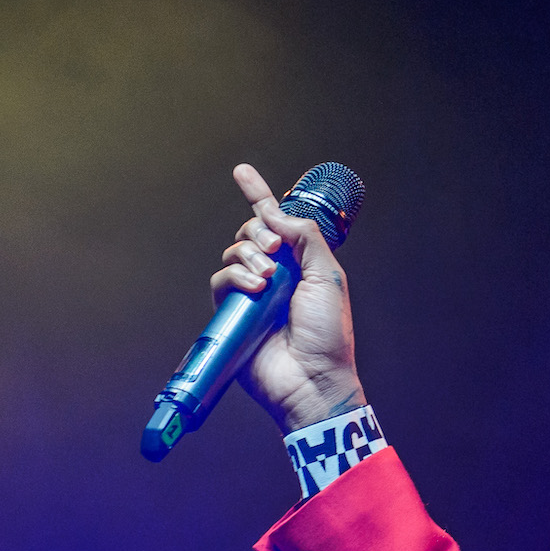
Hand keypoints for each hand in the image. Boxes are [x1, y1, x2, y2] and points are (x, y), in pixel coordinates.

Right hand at [210, 163, 366, 430]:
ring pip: (235, 252)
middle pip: (252, 232)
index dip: (259, 196)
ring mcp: (253, 293)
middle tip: (274, 248)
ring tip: (268, 279)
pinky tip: (254, 288)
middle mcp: (276, 274)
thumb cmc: (328, 333)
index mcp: (302, 263)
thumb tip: (278, 213)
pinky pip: (222, 279)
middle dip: (258, 230)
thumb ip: (305, 238)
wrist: (312, 378)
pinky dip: (235, 276)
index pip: (278, 223)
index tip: (242, 172)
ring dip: (249, 256)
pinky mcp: (233, 313)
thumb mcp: (327, 275)